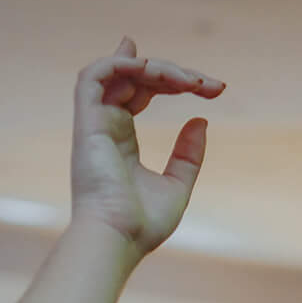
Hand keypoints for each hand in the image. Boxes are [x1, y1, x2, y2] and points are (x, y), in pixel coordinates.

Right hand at [68, 38, 221, 255]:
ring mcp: (94, 123)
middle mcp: (106, 127)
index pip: (141, 92)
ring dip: (155, 66)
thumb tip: (200, 119)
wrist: (117, 240)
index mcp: (122, 140)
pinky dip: (122, 62)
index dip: (171, 78)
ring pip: (118, 71)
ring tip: (189, 81)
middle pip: (136, 78)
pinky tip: (154, 69)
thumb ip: (187, 154)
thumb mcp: (176, 185)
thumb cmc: (142, 225)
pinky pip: (94, 75)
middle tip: (209, 85)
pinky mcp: (86, 122)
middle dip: (175, 72)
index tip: (214, 88)